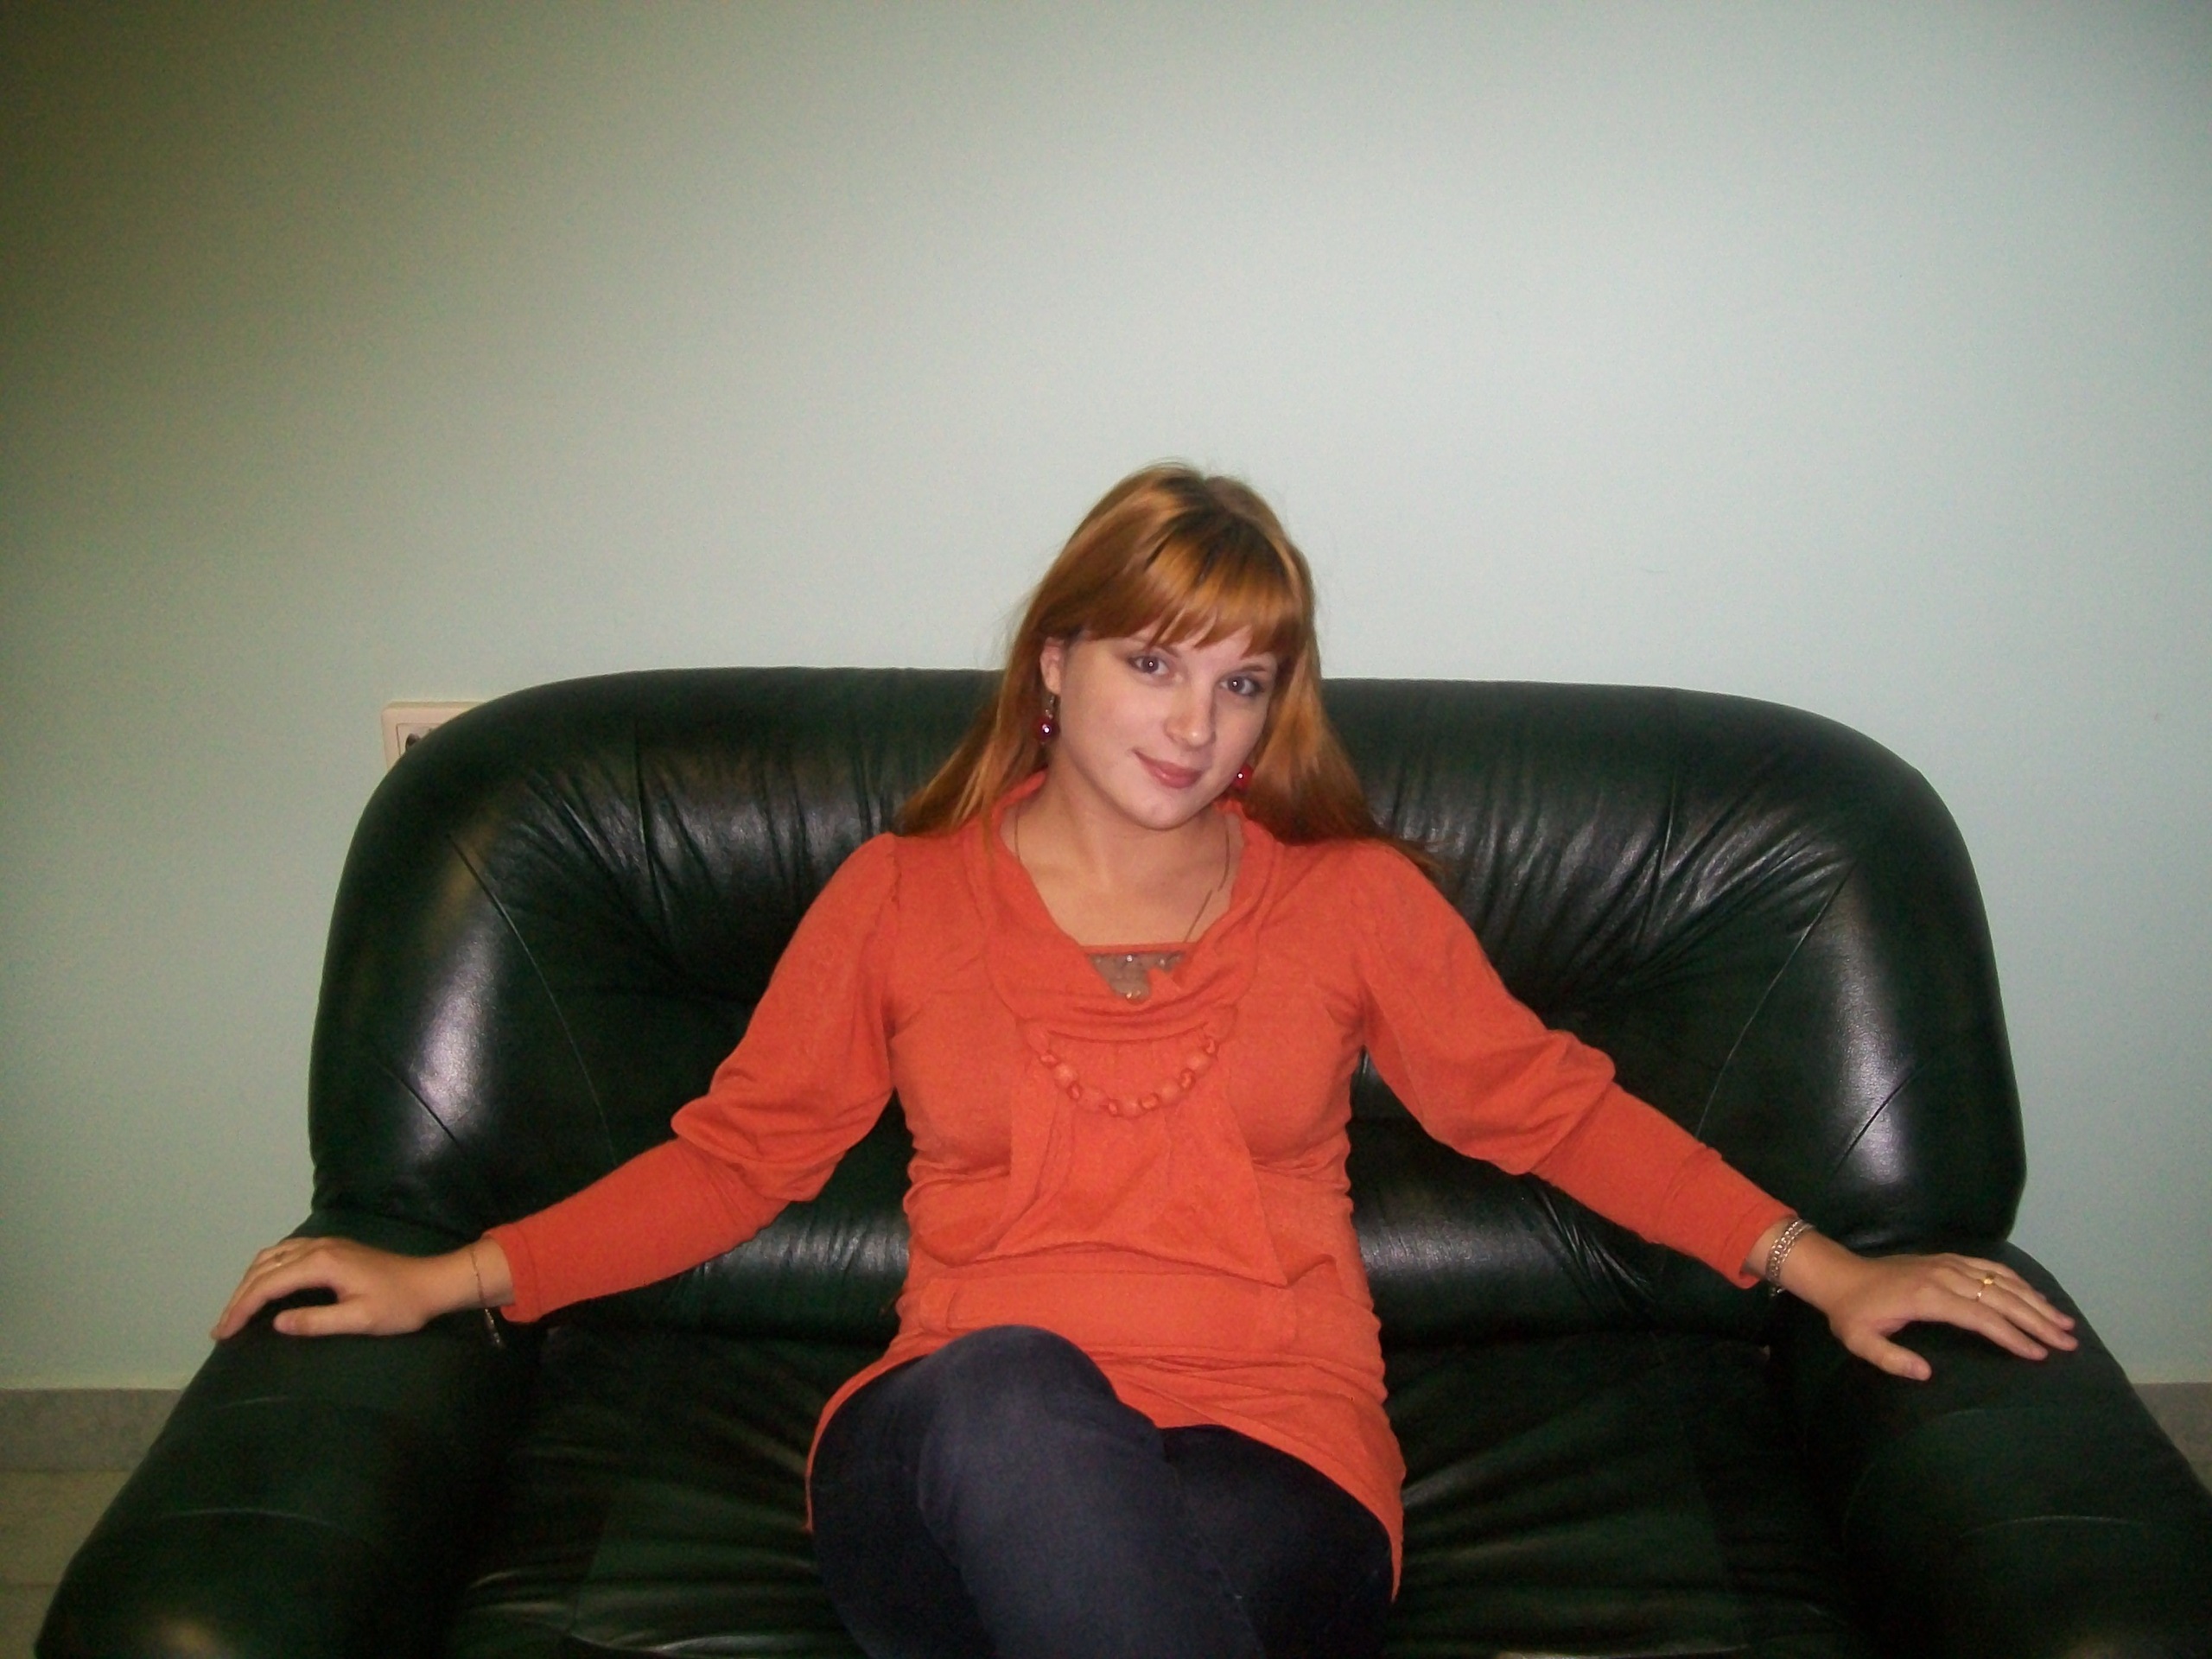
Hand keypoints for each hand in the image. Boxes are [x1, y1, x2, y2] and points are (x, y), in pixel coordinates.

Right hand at [211, 1235, 508, 1340]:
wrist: (431, 1282)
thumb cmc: (400, 1305)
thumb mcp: (359, 1320)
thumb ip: (316, 1321)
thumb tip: (276, 1323)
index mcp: (321, 1263)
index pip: (267, 1285)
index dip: (240, 1310)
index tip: (222, 1334)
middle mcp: (318, 1247)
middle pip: (263, 1268)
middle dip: (238, 1298)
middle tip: (221, 1328)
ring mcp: (325, 1243)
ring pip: (271, 1257)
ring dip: (249, 1282)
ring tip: (235, 1311)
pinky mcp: (332, 1247)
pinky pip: (285, 1253)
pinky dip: (265, 1270)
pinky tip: (262, 1286)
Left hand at [1749, 1224, 2077, 1381]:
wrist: (1839, 1275)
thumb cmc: (1851, 1313)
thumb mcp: (1860, 1341)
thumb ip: (1891, 1359)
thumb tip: (1926, 1374)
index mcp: (1927, 1297)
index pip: (1981, 1318)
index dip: (2012, 1336)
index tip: (2039, 1354)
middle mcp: (1944, 1276)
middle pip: (2000, 1298)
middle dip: (2037, 1320)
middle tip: (2068, 1342)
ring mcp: (1948, 1264)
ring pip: (2001, 1280)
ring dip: (2035, 1300)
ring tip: (2064, 1322)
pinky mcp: (1947, 1259)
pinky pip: (1989, 1266)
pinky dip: (2017, 1280)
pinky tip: (2035, 1295)